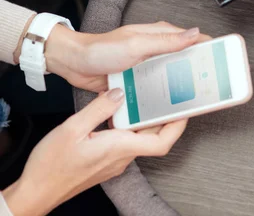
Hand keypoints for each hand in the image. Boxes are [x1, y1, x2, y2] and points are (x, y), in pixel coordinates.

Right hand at [2, 89, 187, 215]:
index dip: (177, 126)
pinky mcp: (106, 163)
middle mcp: (122, 157)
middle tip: (168, 97)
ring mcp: (115, 162)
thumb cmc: (51, 165)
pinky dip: (129, 128)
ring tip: (147, 99)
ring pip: (140, 140)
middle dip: (164, 118)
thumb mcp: (73, 128)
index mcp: (120, 147)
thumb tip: (120, 93)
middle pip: (154, 138)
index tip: (184, 110)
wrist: (36, 191)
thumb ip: (99, 109)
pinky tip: (120, 114)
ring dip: (146, 122)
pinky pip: (126, 143)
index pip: (162, 142)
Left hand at [43, 22, 210, 92]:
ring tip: (197, 98)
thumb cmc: (101, 49)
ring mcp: (149, 64)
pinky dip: (167, 93)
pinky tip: (172, 103)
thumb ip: (167, 40)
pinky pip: (159, 87)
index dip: (211, 49)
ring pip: (174, 75)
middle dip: (201, 70)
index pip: (194, 39)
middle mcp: (157, 49)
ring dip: (184, 84)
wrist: (74, 64)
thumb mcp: (137, 44)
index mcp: (160, 35)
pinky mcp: (140, 79)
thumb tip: (196, 34)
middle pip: (187, 59)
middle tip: (214, 85)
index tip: (225, 61)